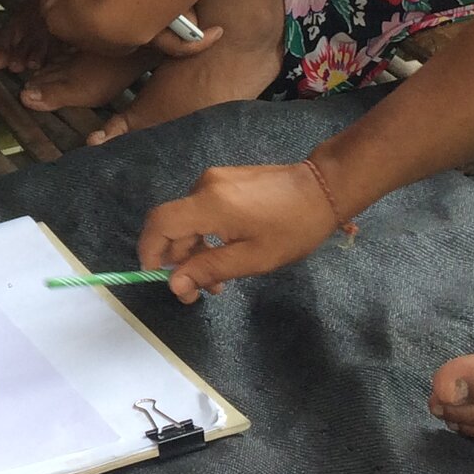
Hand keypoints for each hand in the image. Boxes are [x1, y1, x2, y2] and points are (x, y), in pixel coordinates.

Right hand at [139, 161, 346, 301]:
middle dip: (180, 261)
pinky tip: (226, 252)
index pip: (159, 224)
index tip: (156, 277)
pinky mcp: (225, 181)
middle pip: (174, 225)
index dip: (149, 251)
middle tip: (200, 293)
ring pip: (188, 220)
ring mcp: (215, 180)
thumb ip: (210, 269)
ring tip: (218, 279)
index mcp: (209, 204)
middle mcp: (204, 186)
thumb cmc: (293, 227)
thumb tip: (174, 284)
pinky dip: (206, 235)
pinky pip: (203, 210)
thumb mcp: (254, 258)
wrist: (324, 188)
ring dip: (196, 251)